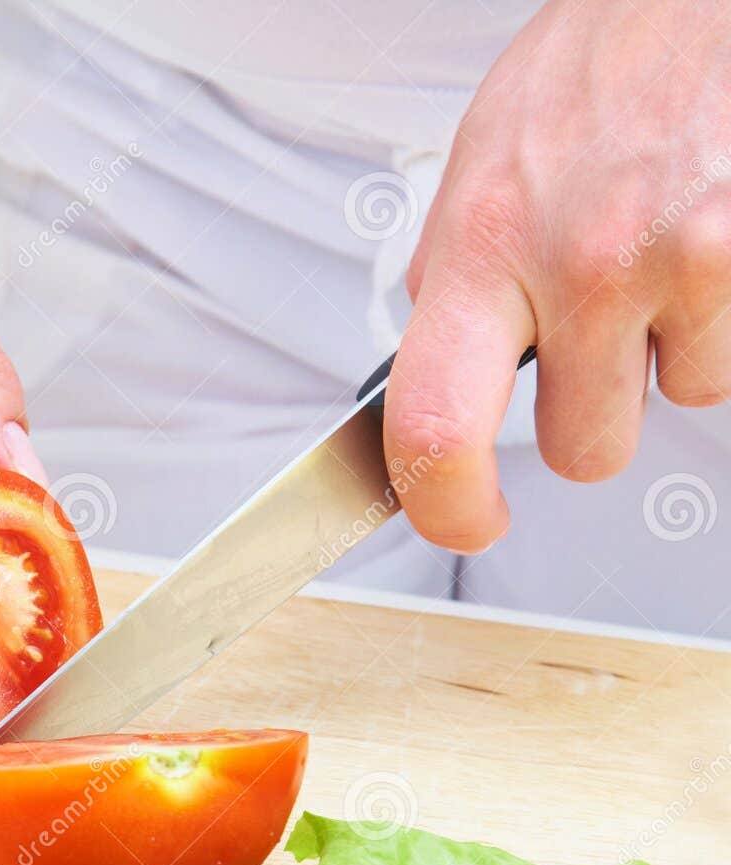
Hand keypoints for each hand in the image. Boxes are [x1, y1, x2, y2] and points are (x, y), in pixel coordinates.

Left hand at [387, 0, 730, 550]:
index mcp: (482, 245)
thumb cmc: (590, 72)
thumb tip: (436, 372)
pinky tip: (701, 241)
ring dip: (664, 353)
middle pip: (583, 449)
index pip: (434, 426)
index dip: (445, 506)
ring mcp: (680, 262)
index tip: (464, 521)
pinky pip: (730, 353)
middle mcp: (579, 263)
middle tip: (594, 339)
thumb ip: (456, 278)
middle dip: (589, 416)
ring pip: (677, 399)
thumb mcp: (481, 168)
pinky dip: (720, 315)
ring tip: (656, 256)